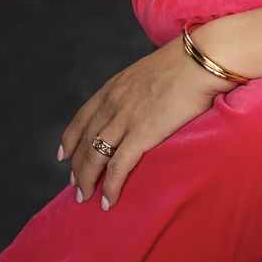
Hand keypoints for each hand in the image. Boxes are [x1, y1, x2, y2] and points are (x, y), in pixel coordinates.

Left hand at [58, 31, 230, 208]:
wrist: (198, 61)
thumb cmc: (184, 62)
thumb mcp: (148, 70)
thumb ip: (137, 87)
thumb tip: (144, 99)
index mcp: (113, 87)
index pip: (82, 117)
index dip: (70, 139)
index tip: (64, 155)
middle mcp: (112, 104)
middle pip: (85, 141)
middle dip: (77, 167)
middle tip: (76, 185)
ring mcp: (124, 120)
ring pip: (94, 157)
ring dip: (87, 180)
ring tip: (85, 197)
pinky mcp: (140, 135)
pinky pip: (117, 168)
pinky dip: (109, 187)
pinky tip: (107, 201)